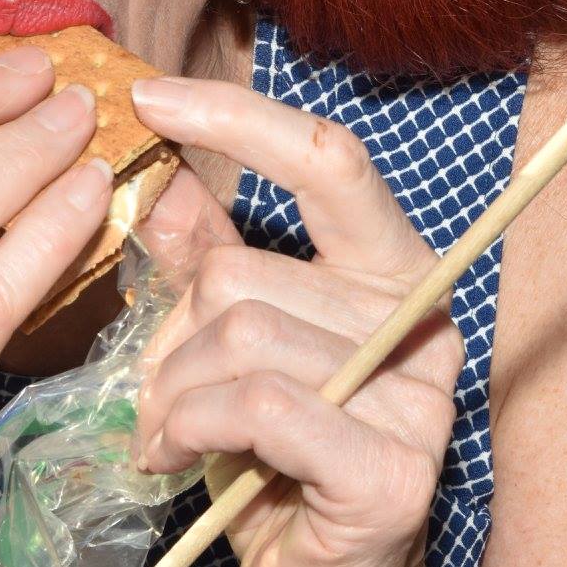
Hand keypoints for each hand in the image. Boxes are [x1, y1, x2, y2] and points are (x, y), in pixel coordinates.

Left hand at [131, 78, 460, 566]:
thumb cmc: (270, 456)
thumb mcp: (230, 342)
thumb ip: (206, 261)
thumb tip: (159, 176)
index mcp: (389, 268)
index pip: (327, 160)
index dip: (236, 118)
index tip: (146, 96)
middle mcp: (420, 319)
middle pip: (246, 270)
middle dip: (170, 338)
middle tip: (155, 396)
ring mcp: (417, 397)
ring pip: (241, 336)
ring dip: (171, 395)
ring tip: (164, 436)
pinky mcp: (392, 470)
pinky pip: (258, 403)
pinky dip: (194, 426)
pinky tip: (176, 459)